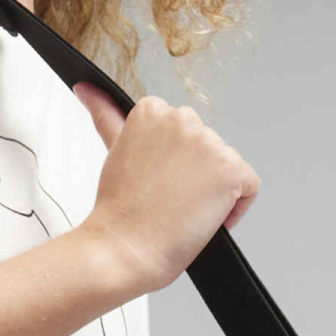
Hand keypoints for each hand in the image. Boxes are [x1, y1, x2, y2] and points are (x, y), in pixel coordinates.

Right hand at [73, 81, 260, 294]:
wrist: (123, 249)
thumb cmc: (118, 212)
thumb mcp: (113, 152)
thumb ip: (106, 114)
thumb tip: (87, 86)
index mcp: (153, 110)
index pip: (182, 135)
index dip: (172, 166)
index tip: (154, 183)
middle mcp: (182, 118)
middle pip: (206, 149)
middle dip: (192, 175)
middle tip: (165, 200)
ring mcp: (209, 142)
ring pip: (227, 169)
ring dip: (211, 192)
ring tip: (180, 210)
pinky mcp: (231, 169)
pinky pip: (249, 188)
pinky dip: (233, 209)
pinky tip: (202, 218)